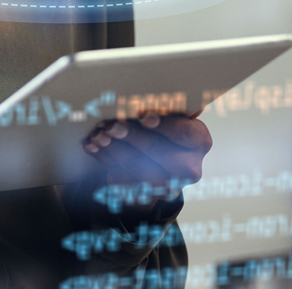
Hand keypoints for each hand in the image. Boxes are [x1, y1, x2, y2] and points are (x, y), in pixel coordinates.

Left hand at [82, 112, 211, 192]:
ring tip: (97, 136)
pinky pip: (122, 177)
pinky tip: (93, 147)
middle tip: (111, 127)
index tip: (144, 118)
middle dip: (132, 137)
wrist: (156, 163)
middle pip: (158, 151)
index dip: (165, 126)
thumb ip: (162, 106)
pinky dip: (105, 159)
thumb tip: (141, 96)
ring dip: (113, 149)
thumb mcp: (167, 115)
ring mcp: (168, 186)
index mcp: (198, 141)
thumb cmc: (160, 129)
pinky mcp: (146, 195)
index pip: (184, 132)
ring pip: (137, 167)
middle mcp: (189, 167)